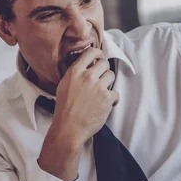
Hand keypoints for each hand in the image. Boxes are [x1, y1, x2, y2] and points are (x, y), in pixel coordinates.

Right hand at [38, 47, 118, 180]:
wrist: (69, 127)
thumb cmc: (64, 109)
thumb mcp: (64, 85)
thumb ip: (76, 74)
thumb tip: (87, 66)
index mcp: (75, 72)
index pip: (91, 52)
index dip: (98, 54)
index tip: (100, 57)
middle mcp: (88, 77)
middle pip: (105, 63)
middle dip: (104, 70)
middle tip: (101, 78)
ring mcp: (99, 87)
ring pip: (112, 75)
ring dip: (108, 83)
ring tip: (101, 93)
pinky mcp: (108, 99)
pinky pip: (116, 93)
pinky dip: (112, 99)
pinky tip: (106, 104)